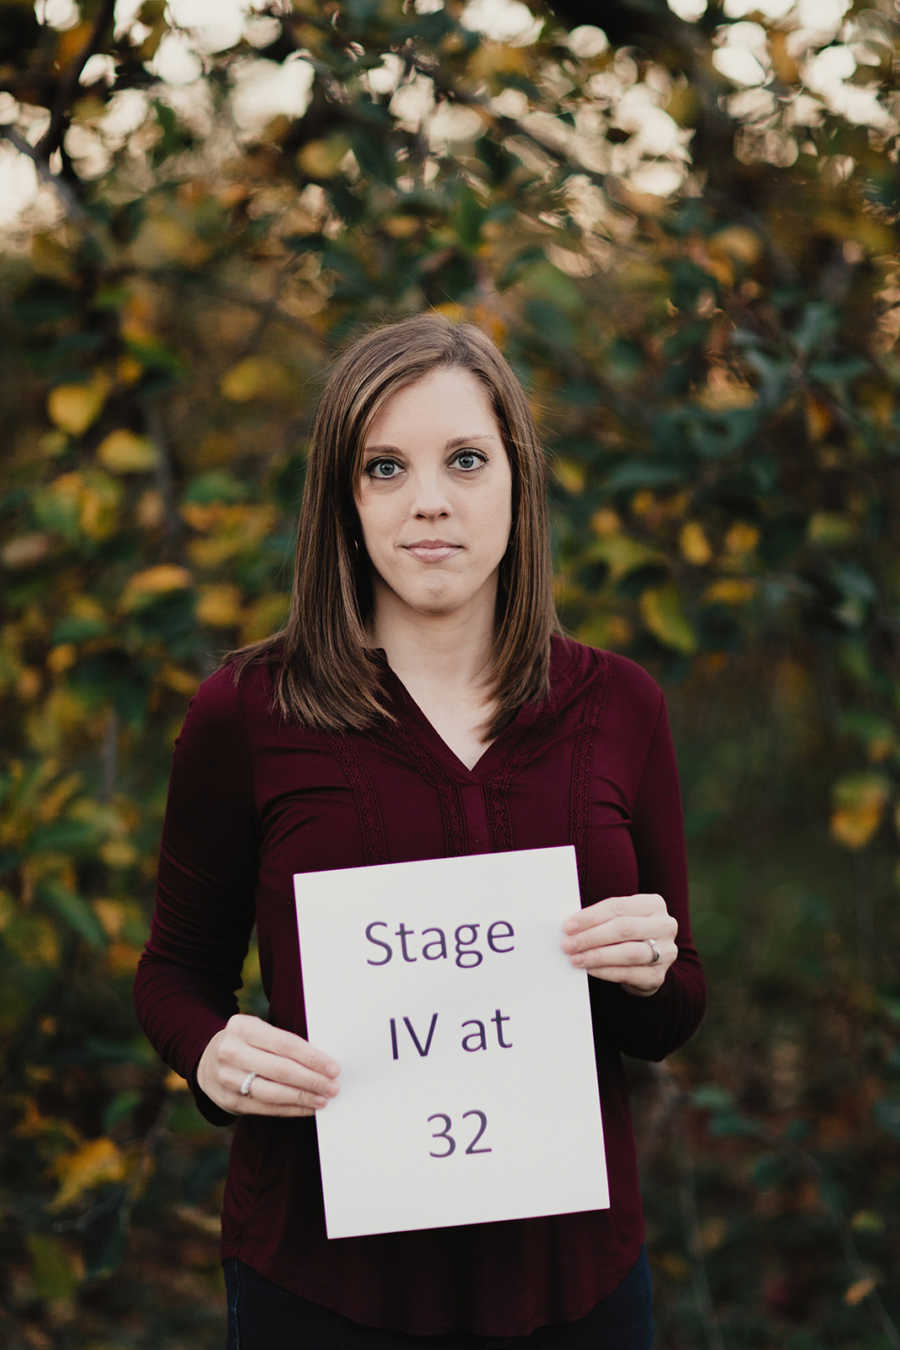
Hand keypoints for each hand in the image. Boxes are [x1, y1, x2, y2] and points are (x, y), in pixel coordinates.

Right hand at [196, 1013, 340, 1115]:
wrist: (208, 1059)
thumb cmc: (247, 1042)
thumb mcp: (259, 1031)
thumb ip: (283, 1042)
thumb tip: (323, 1062)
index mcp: (242, 1027)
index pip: (284, 1044)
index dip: (312, 1058)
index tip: (333, 1068)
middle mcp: (231, 1051)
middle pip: (280, 1070)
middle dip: (311, 1080)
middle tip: (333, 1087)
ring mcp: (227, 1078)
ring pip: (272, 1092)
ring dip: (302, 1098)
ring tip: (323, 1099)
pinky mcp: (228, 1101)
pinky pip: (265, 1108)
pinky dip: (290, 1109)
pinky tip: (307, 1108)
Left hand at [561, 892, 677, 996]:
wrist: (645, 964)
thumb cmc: (627, 935)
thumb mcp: (619, 919)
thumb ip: (601, 918)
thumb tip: (570, 925)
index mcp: (654, 904)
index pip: (617, 907)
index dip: (590, 916)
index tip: (568, 926)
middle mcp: (665, 926)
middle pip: (623, 929)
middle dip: (591, 937)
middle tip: (568, 944)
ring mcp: (666, 952)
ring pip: (628, 953)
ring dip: (597, 956)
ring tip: (575, 958)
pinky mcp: (658, 975)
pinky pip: (629, 973)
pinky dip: (606, 972)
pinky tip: (590, 969)